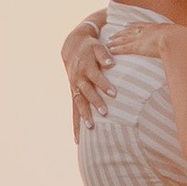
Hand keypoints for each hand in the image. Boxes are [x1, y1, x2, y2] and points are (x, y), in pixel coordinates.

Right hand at [64, 11, 172, 132]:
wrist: (72, 46)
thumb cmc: (90, 47)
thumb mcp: (98, 46)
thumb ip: (104, 54)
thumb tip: (111, 63)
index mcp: (86, 67)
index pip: (96, 77)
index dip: (104, 85)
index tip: (114, 93)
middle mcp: (79, 79)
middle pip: (86, 92)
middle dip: (95, 102)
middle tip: (105, 113)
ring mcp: (74, 87)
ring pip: (78, 103)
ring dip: (84, 115)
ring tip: (91, 127)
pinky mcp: (73, 94)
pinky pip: (74, 110)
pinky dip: (75, 124)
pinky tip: (78, 139)